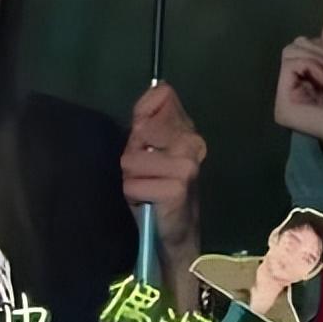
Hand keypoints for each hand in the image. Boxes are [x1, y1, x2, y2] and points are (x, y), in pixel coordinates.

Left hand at [121, 83, 205, 282]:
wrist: (174, 234)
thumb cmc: (156, 189)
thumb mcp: (147, 149)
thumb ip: (146, 118)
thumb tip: (157, 87)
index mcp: (187, 129)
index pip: (161, 96)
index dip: (142, 117)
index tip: (144, 141)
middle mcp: (192, 143)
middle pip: (141, 128)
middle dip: (132, 151)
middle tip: (144, 171)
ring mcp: (187, 165)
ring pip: (131, 158)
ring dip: (130, 176)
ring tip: (145, 187)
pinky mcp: (177, 188)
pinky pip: (132, 184)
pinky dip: (133, 195)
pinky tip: (147, 202)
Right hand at [275, 37, 322, 161]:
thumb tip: (316, 38)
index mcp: (302, 87)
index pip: (302, 46)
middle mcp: (288, 95)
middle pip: (294, 46)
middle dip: (320, 52)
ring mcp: (283, 103)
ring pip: (290, 52)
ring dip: (318, 60)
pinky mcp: (284, 107)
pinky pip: (290, 64)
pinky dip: (312, 67)